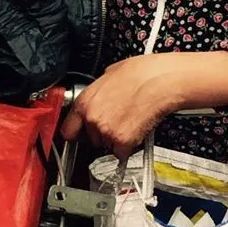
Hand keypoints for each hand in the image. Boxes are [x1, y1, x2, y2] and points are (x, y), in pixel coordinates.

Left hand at [60, 51, 227, 161]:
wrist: (160, 81)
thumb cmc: (140, 73)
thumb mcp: (108, 75)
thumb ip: (98, 91)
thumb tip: (99, 95)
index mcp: (84, 102)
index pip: (68, 130)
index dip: (77, 133)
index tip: (81, 134)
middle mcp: (92, 119)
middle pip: (91, 139)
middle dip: (103, 133)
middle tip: (119, 121)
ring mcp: (106, 132)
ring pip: (108, 146)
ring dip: (118, 139)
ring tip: (131, 121)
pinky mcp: (123, 142)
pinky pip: (122, 153)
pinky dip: (130, 147)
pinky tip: (137, 130)